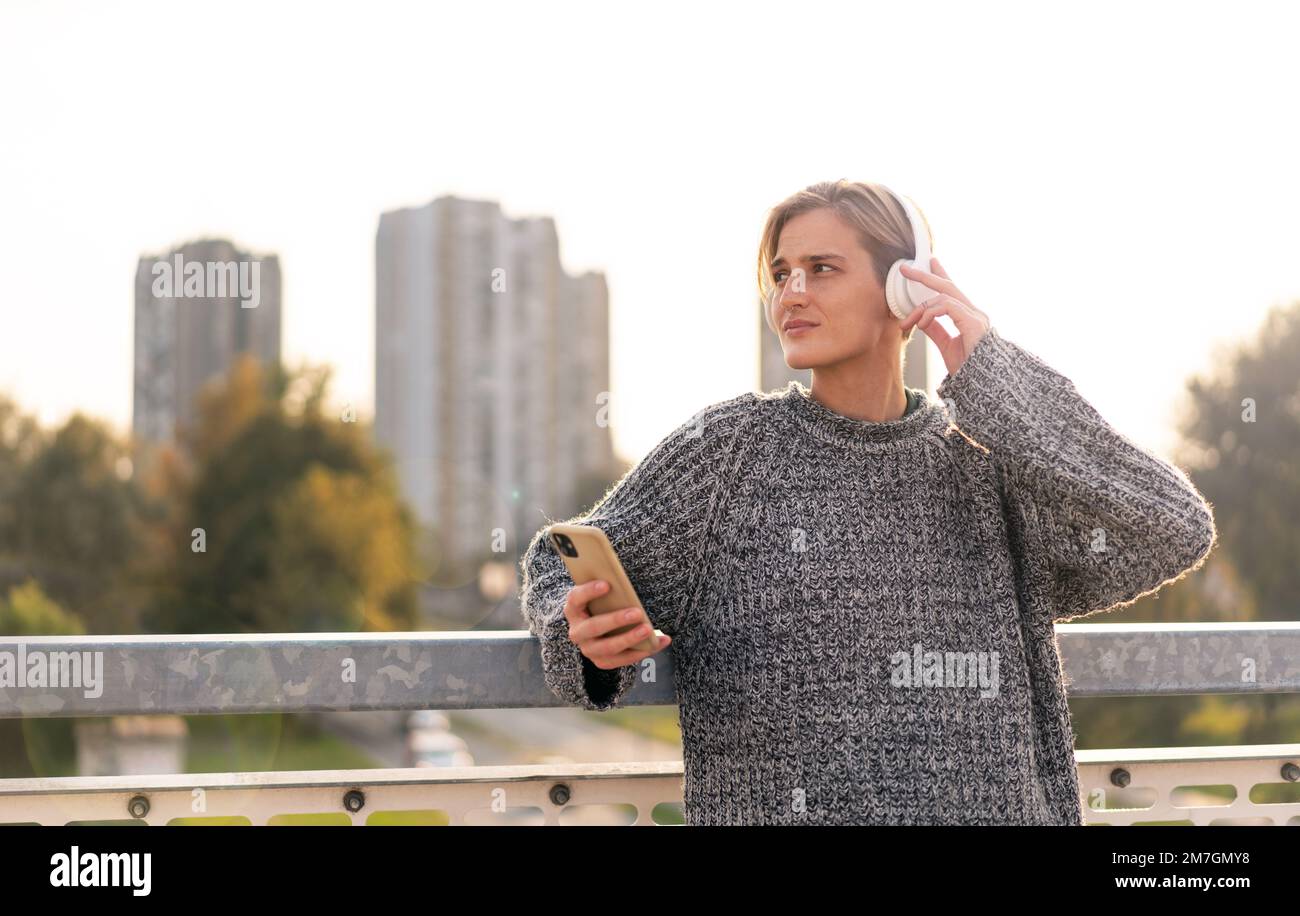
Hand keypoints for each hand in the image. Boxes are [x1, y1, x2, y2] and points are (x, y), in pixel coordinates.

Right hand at [563, 579, 670, 669]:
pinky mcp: (601, 661)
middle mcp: (576, 631)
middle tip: (637, 612)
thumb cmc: (601, 603)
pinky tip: (658, 642)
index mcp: (573, 609)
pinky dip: (641, 651)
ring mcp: (588, 649)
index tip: (607, 584)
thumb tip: (625, 586)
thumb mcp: (600, 594)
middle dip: (616, 620)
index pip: (576, 598)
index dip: (589, 591)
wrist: (594, 624)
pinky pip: (621, 660)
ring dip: (630, 639)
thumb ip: (609, 589)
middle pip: (594, 627)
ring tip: (648, 630)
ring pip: (608, 648)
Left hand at [897, 256, 990, 376]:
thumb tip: (922, 319)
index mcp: (969, 317)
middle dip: (927, 275)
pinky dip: (930, 313)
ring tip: (908, 321)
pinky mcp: (973, 322)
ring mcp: (976, 316)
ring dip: (921, 308)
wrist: (981, 385)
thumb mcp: (946, 346)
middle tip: (906, 270)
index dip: (940, 276)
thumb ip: (936, 330)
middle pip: (949, 286)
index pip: (953, 291)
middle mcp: (975, 313)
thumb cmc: (969, 369)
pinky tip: (921, 323)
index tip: (929, 264)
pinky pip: (946, 306)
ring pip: (943, 296)